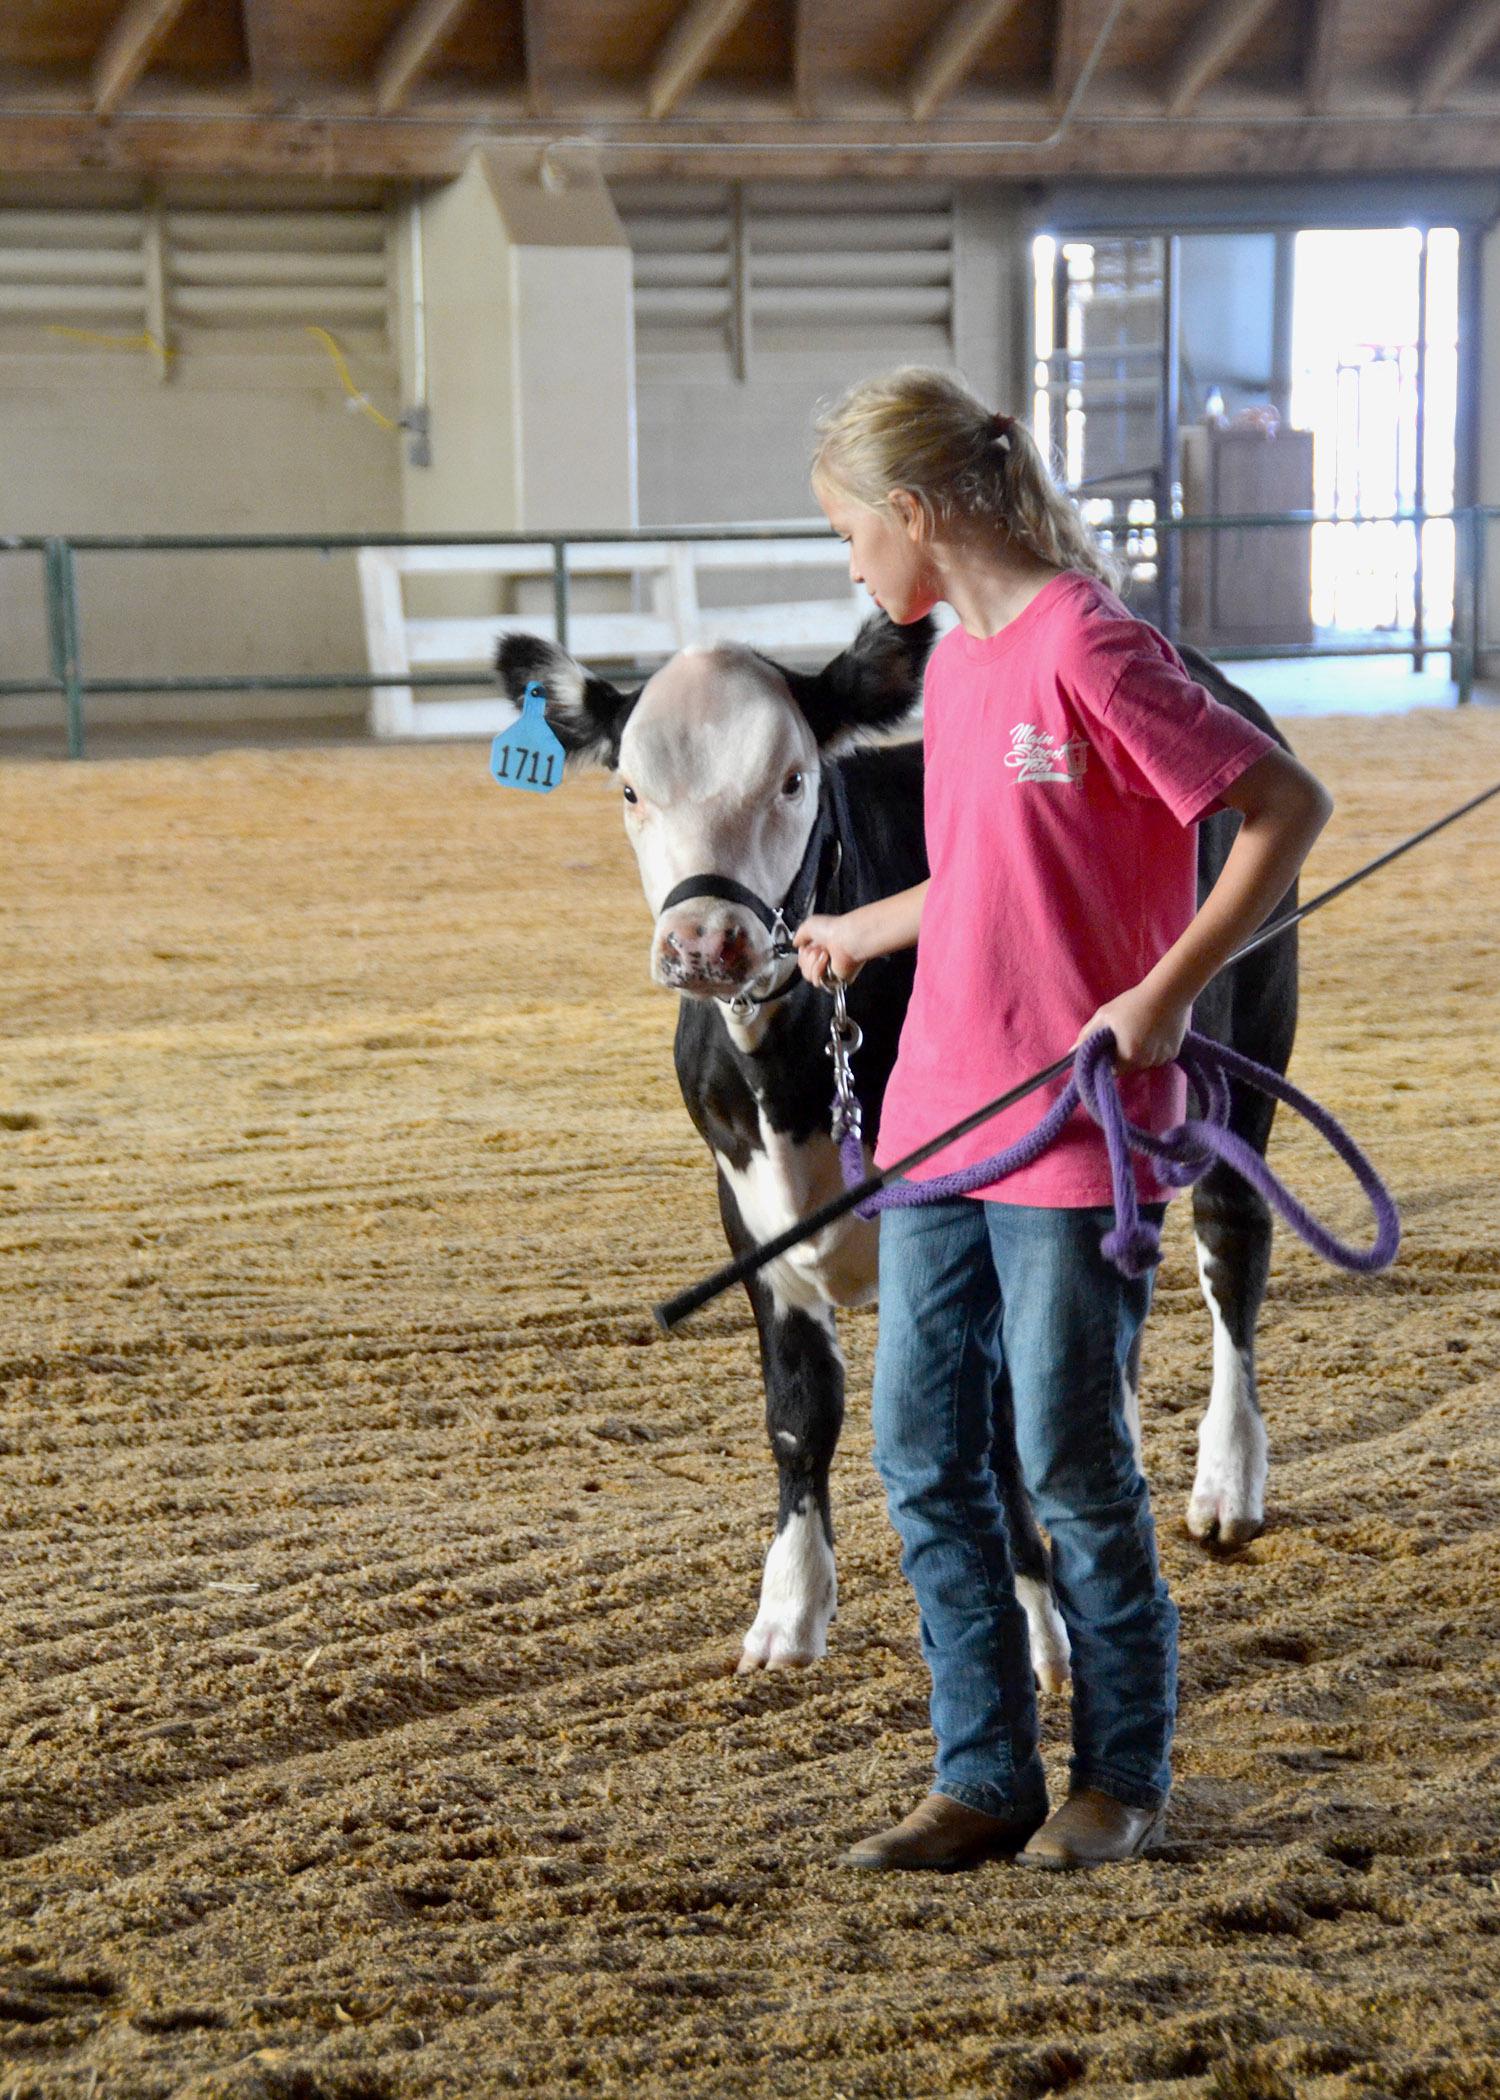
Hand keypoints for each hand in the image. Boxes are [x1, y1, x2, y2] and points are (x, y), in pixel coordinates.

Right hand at [793, 910, 865, 986]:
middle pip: (804, 968)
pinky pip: (817, 982)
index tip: (806, 947)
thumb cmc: (833, 929)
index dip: (802, 954)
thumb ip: (799, 935)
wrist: (846, 939)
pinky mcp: (835, 979)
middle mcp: (825, 958)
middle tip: (817, 950)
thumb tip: (795, 943)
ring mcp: (830, 969)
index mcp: (820, 946)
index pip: (803, 958)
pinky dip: (818, 971)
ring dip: (812, 964)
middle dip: (807, 958)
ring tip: (823, 954)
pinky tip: (826, 961)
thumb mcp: (809, 925)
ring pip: (808, 976)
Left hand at [1076, 983, 1190, 1071]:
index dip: (1109, 1059)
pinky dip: (1154, 1049)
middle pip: (1129, 1067)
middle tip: (1125, 1033)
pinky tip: (1155, 1031)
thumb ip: (1087, 1036)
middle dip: (1124, 1055)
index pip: (1113, 1070)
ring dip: (1140, 1053)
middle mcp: (1146, 1062)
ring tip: (1141, 1030)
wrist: (1169, 992)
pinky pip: (1158, 1057)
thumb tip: (1071, 1053)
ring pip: (1144, 1063)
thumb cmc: (1133, 1002)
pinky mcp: (1174, 1054)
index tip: (1110, 1045)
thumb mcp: (1105, 1015)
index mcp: (1128, 1055)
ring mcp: (1161, 1059)